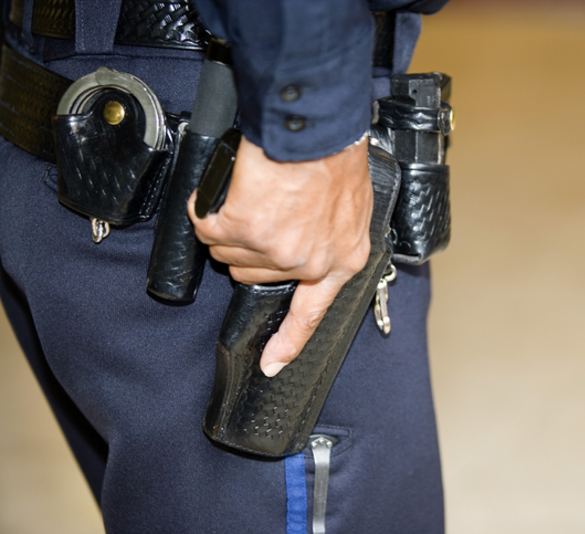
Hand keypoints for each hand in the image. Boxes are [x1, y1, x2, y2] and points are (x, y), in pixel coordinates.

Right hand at [188, 136, 372, 376]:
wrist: (318, 126)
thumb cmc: (336, 155)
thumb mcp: (352, 206)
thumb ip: (330, 235)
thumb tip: (307, 243)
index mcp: (342, 260)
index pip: (312, 313)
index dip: (289, 342)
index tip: (272, 364)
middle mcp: (309, 262)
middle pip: (255, 274)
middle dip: (249, 246)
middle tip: (261, 210)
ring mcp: (276, 250)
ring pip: (228, 252)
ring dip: (228, 225)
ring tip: (252, 195)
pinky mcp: (244, 230)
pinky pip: (206, 226)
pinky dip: (206, 208)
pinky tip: (226, 192)